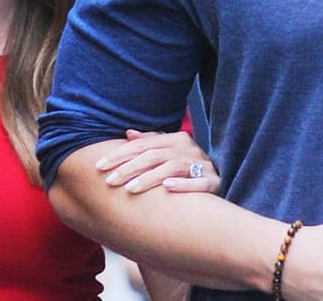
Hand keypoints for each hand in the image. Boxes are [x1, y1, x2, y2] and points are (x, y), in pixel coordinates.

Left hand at [96, 128, 218, 194]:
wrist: (223, 180)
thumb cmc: (189, 168)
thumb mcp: (170, 152)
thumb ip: (150, 143)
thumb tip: (128, 133)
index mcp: (177, 139)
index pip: (143, 145)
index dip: (120, 154)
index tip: (99, 166)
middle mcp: (189, 148)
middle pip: (154, 155)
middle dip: (129, 168)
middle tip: (109, 181)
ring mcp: (203, 165)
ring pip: (173, 168)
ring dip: (150, 178)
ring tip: (130, 189)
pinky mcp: (215, 182)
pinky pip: (199, 183)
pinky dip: (183, 184)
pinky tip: (167, 187)